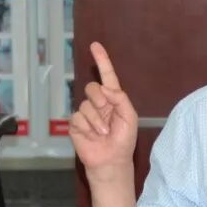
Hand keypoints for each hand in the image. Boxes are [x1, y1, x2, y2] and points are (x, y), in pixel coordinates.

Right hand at [70, 42, 138, 184]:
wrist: (111, 161)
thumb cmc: (123, 140)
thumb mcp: (130, 118)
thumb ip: (121, 99)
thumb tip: (105, 88)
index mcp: (113, 99)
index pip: (107, 76)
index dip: (102, 60)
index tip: (95, 45)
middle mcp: (98, 103)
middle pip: (92, 88)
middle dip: (100, 101)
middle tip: (108, 116)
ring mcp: (86, 113)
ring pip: (85, 105)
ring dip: (97, 121)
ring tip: (104, 133)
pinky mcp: (75, 124)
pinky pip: (78, 118)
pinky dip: (88, 127)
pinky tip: (93, 136)